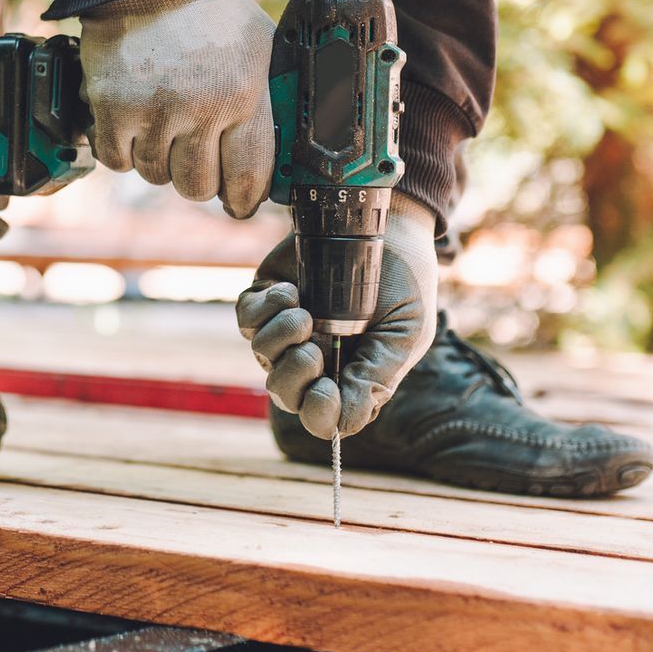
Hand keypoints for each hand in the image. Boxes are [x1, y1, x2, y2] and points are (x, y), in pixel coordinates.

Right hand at [78, 0, 277, 218]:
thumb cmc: (211, 15)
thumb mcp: (261, 49)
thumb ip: (270, 100)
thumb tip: (285, 157)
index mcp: (243, 94)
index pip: (248, 177)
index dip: (244, 199)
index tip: (239, 203)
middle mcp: (199, 108)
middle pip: (198, 187)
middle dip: (200, 179)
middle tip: (197, 157)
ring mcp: (151, 111)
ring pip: (156, 175)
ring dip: (160, 160)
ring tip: (164, 127)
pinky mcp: (111, 108)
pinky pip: (118, 161)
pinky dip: (124, 150)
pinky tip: (135, 124)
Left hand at [235, 195, 439, 437]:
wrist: (389, 228)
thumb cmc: (404, 284)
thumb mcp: (405, 333)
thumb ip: (376, 377)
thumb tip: (343, 423)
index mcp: (351, 378)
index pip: (321, 417)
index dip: (318, 414)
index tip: (325, 390)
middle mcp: (316, 360)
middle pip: (283, 393)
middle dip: (293, 377)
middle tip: (314, 348)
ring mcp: (288, 331)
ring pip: (262, 354)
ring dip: (278, 338)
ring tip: (305, 312)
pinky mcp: (268, 299)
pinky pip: (247, 318)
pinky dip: (265, 308)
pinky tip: (291, 292)